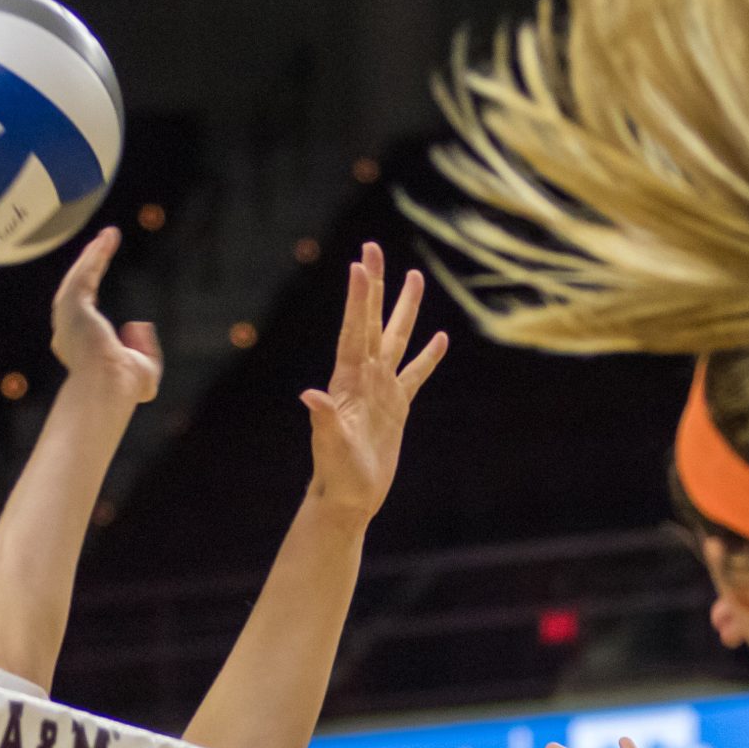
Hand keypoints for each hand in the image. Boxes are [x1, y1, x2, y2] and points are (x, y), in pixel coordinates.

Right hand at [50, 227, 161, 405]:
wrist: (108, 387)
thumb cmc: (124, 386)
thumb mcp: (142, 368)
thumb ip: (143, 349)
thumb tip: (139, 324)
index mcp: (77, 345)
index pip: (82, 311)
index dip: (90, 291)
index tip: (98, 271)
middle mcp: (66, 330)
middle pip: (76, 288)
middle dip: (89, 265)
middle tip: (100, 246)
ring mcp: (67, 317)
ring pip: (78, 278)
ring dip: (93, 255)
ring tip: (107, 236)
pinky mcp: (72, 305)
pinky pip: (84, 273)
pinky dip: (94, 255)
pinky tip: (106, 239)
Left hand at [304, 243, 448, 525]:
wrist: (347, 499)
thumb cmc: (336, 477)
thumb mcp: (331, 449)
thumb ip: (323, 421)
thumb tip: (309, 395)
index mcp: (347, 382)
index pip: (353, 331)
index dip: (358, 300)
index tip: (360, 265)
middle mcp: (363, 378)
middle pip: (372, 322)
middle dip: (375, 286)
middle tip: (374, 248)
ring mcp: (381, 390)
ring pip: (396, 339)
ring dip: (404, 309)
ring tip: (416, 276)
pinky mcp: (397, 407)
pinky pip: (415, 374)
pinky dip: (427, 357)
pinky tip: (440, 338)